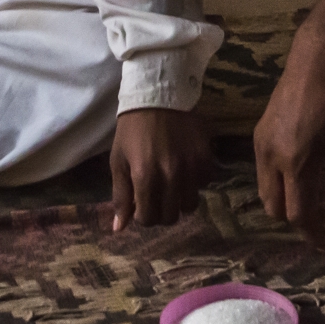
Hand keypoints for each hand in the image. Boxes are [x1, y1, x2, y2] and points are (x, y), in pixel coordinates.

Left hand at [109, 108, 213, 228]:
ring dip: (180, 201)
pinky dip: (195, 182)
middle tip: (156, 199)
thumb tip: (119, 228)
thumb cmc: (132, 129)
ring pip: (190, 205)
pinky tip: (186, 170)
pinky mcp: (206, 156)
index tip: (142, 206)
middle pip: (170, 216)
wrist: (158, 95)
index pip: (148, 218)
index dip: (143, 217)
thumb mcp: (118, 161)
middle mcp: (170, 175)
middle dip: (161, 213)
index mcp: (145, 177)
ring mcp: (191, 167)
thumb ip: (121, 196)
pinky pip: (204, 184)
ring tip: (172, 187)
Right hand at [252, 35, 324, 243]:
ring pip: (266, 190)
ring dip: (285, 201)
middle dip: (297, 220)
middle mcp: (271, 158)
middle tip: (322, 221)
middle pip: (275, 208)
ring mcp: (261, 144)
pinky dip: (278, 182)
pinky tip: (299, 174)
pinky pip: (263, 170)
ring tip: (310, 198)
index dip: (314, 233)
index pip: (299, 214)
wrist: (321, 59)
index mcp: (296, 164)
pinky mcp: (259, 131)